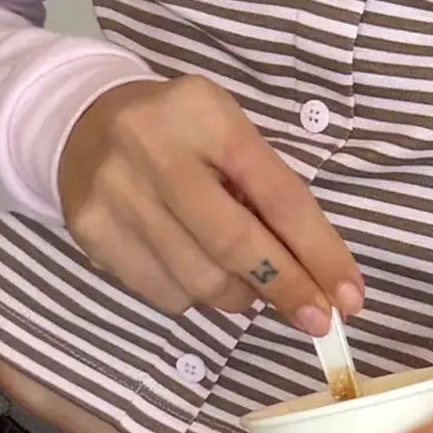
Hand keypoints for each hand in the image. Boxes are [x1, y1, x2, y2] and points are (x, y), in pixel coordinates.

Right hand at [58, 74, 364, 332]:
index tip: (349, 297)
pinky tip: (194, 269)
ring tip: (247, 282)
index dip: (318, 252)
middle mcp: (154, 149)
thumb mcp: (229, 136)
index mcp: (205, 114)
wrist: (83, 123)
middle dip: (286, 289)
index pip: (276, 194)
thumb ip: (268, 195)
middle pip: (234, 243)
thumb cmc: (182, 134)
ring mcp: (116, 194)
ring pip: (200, 280)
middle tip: (317, 319)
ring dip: (240, 297)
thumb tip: (317, 278)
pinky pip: (164, 294)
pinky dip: (194, 296)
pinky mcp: (92, 233)